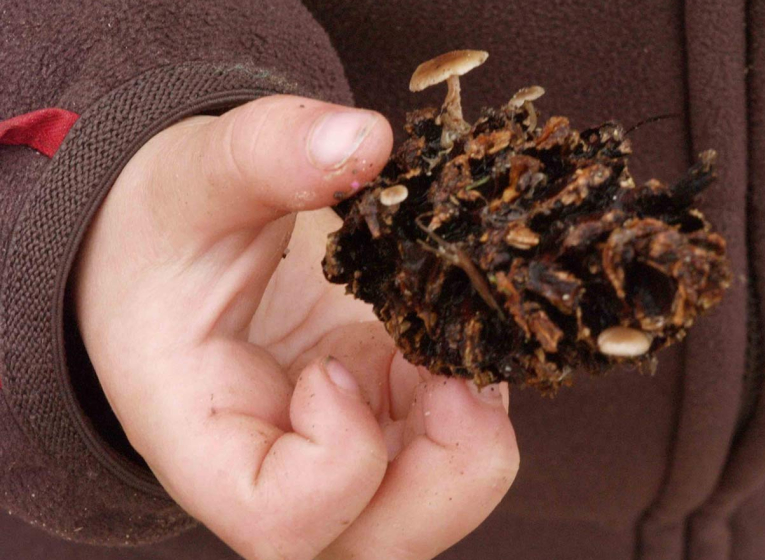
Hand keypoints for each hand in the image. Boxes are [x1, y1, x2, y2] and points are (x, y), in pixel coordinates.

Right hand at [74, 95, 518, 559]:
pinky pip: (453, 440)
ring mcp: (345, 442)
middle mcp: (284, 462)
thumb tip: (367, 140)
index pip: (280, 520)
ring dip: (474, 437)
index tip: (334, 366)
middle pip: (378, 543)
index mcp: (208, 437)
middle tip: (457, 382)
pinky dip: (477, 394)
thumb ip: (265, 153)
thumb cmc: (165, 230)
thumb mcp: (193, 180)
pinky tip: (458, 328)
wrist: (184, 244)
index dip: (336, 458)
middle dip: (448, 477)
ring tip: (461, 345)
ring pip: (433, 503)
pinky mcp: (386, 410)